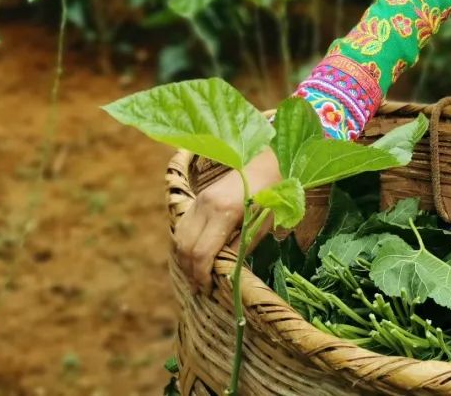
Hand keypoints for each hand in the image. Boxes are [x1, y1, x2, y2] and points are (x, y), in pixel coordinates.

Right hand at [174, 148, 279, 293]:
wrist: (261, 161)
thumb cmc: (269, 193)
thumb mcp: (263, 222)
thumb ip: (243, 246)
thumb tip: (226, 272)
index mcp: (225, 212)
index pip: (202, 253)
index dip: (202, 276)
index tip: (208, 290)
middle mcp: (206, 206)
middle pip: (186, 248)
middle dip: (191, 272)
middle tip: (201, 288)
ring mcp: (199, 201)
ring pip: (180, 238)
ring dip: (184, 261)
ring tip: (196, 277)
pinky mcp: (197, 199)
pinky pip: (183, 227)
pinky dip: (184, 246)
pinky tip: (193, 257)